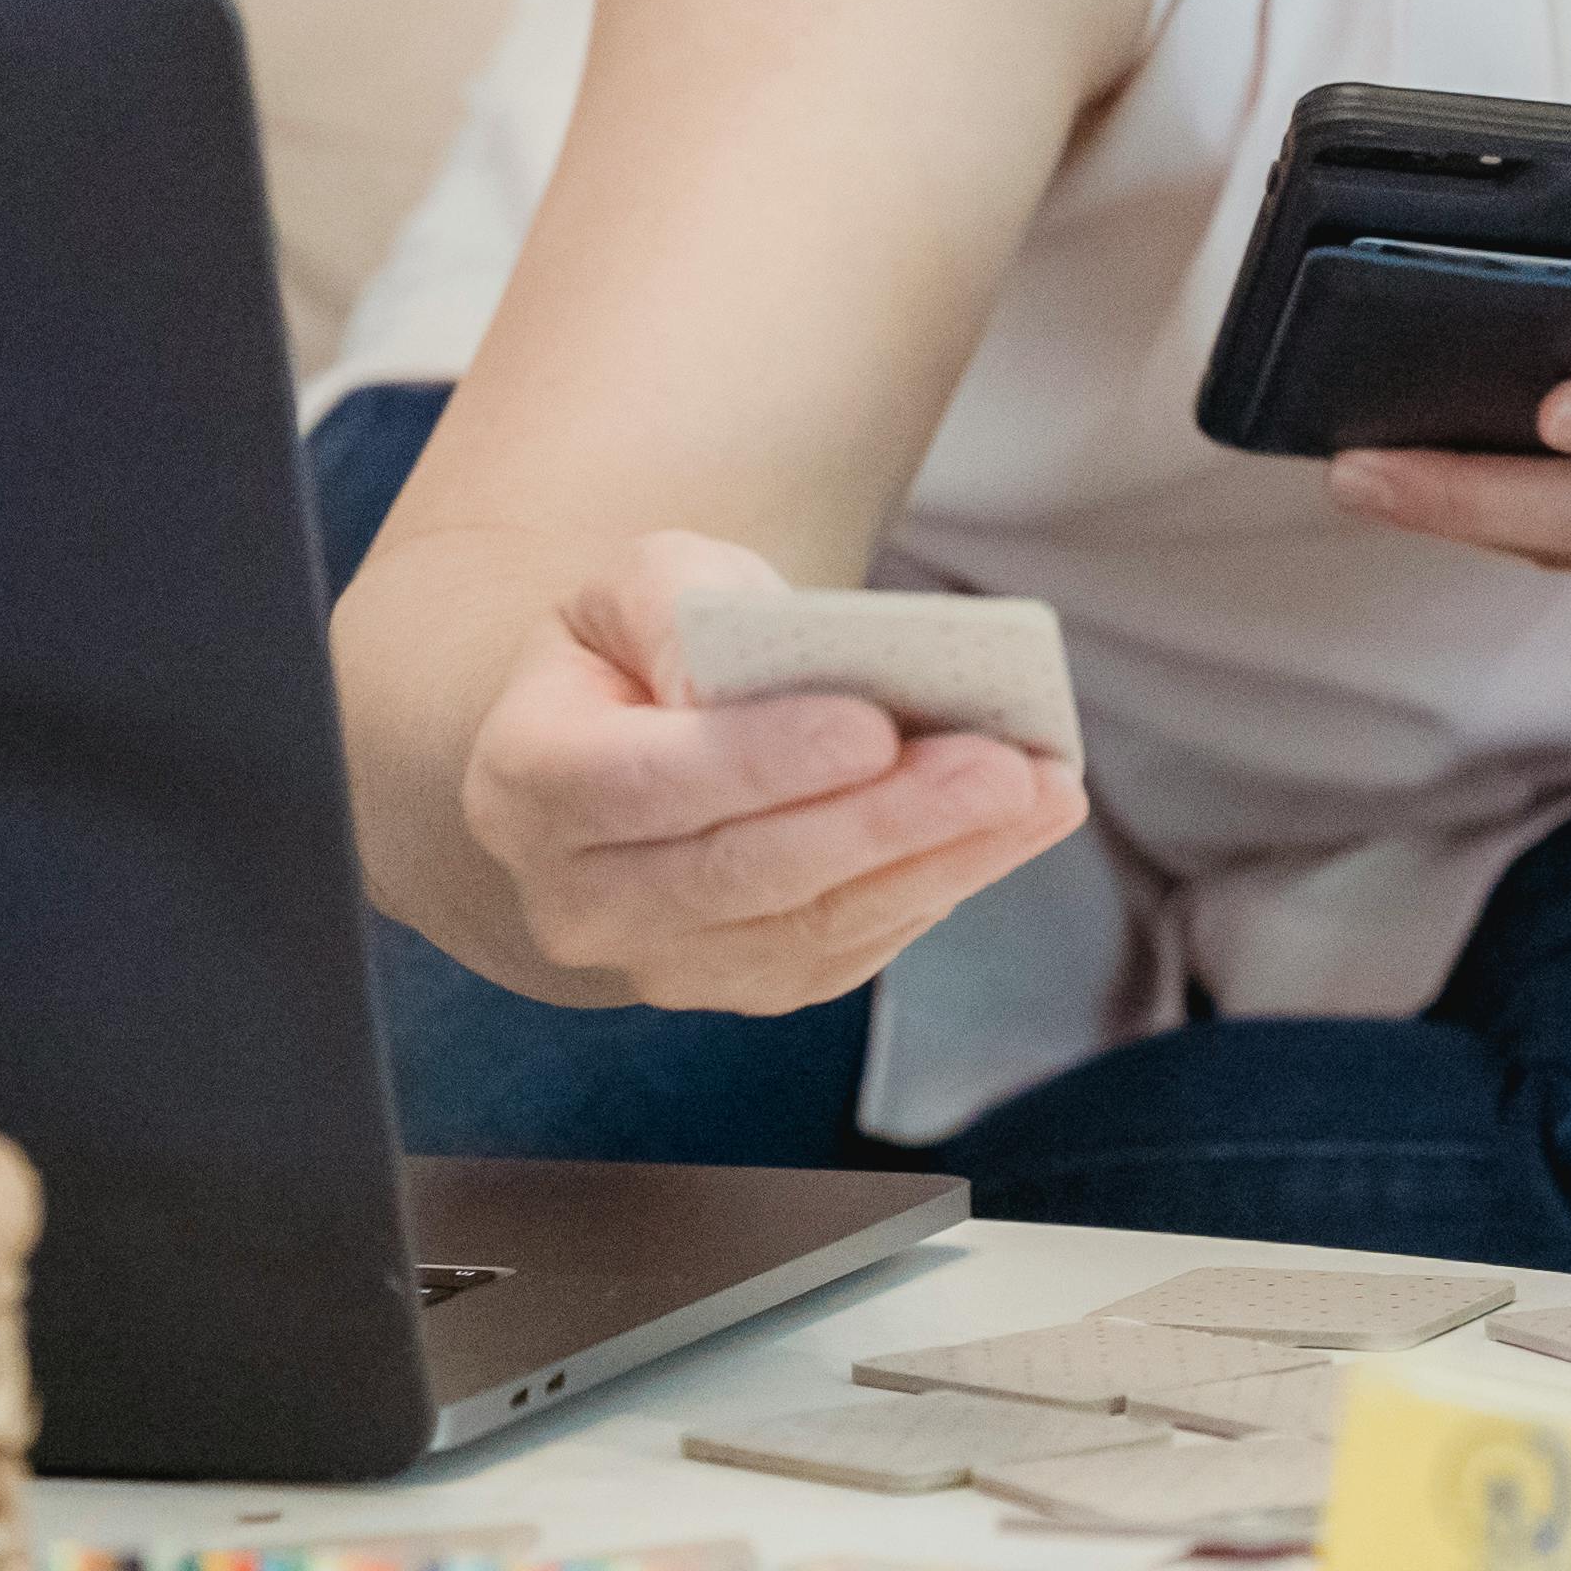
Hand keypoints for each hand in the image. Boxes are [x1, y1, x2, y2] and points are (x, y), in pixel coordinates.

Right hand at [450, 530, 1086, 1012]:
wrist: (631, 739)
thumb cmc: (644, 648)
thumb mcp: (641, 586)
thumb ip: (674, 606)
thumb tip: (736, 672)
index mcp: (527, 783)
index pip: (643, 784)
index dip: (761, 762)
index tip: (874, 728)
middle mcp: (577, 897)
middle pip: (743, 873)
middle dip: (886, 820)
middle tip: (1004, 769)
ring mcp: (657, 960)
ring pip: (810, 929)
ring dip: (940, 862)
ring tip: (1043, 795)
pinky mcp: (740, 985)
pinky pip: (845, 954)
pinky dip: (934, 892)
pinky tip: (1010, 833)